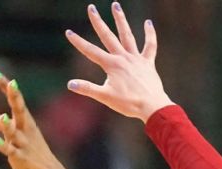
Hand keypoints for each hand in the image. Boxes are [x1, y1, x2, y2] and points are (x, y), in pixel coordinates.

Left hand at [0, 69, 64, 168]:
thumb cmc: (26, 147)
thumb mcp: (11, 131)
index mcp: (23, 119)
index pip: (15, 98)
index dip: (4, 85)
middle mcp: (24, 128)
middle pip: (20, 109)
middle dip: (15, 97)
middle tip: (12, 84)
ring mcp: (23, 142)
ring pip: (14, 132)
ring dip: (8, 125)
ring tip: (2, 118)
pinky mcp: (21, 157)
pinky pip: (12, 151)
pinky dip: (4, 147)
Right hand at [66, 2, 173, 121]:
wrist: (152, 106)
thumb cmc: (128, 104)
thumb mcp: (105, 97)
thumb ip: (88, 88)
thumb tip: (70, 84)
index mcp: (111, 65)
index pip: (90, 51)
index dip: (78, 42)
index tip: (69, 32)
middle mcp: (123, 57)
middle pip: (108, 36)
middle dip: (98, 21)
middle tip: (91, 7)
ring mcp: (136, 58)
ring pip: (127, 35)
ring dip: (120, 20)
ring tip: (115, 5)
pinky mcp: (148, 62)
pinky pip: (150, 45)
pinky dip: (150, 34)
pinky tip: (148, 22)